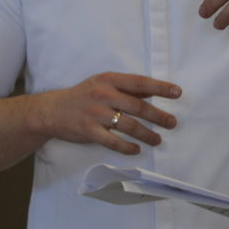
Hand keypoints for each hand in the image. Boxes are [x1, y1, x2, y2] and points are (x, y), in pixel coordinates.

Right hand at [32, 72, 180, 154]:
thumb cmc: (82, 95)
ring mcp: (96, 114)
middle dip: (158, 116)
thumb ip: (126, 88)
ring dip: (146, 134)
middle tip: (172, 123)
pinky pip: (112, 141)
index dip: (160, 88)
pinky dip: (126, 146)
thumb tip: (152, 92)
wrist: (51, 110)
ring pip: (128, 125)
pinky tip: (136, 149)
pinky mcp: (89, 131)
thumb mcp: (103, 83)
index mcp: (109, 80)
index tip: (177, 93)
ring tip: (158, 140)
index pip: (140, 83)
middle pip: (138, 106)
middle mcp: (104, 95)